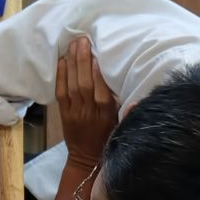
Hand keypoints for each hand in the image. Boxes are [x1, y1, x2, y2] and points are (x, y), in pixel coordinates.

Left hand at [56, 37, 117, 171]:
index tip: (97, 55)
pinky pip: (61, 94)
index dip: (97, 74)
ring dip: (71, 64)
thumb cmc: (108, 138)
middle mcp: (89, 113)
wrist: (85, 159)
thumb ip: (127, 110)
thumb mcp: (121, 125)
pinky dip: (61, 77)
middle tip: (82, 40)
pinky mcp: (64, 115)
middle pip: (84, 85)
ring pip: (71, 86)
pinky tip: (62, 61)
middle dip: (82, 61)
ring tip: (72, 44)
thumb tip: (139, 96)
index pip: (101, 92)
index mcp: (106, 115)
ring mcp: (74, 113)